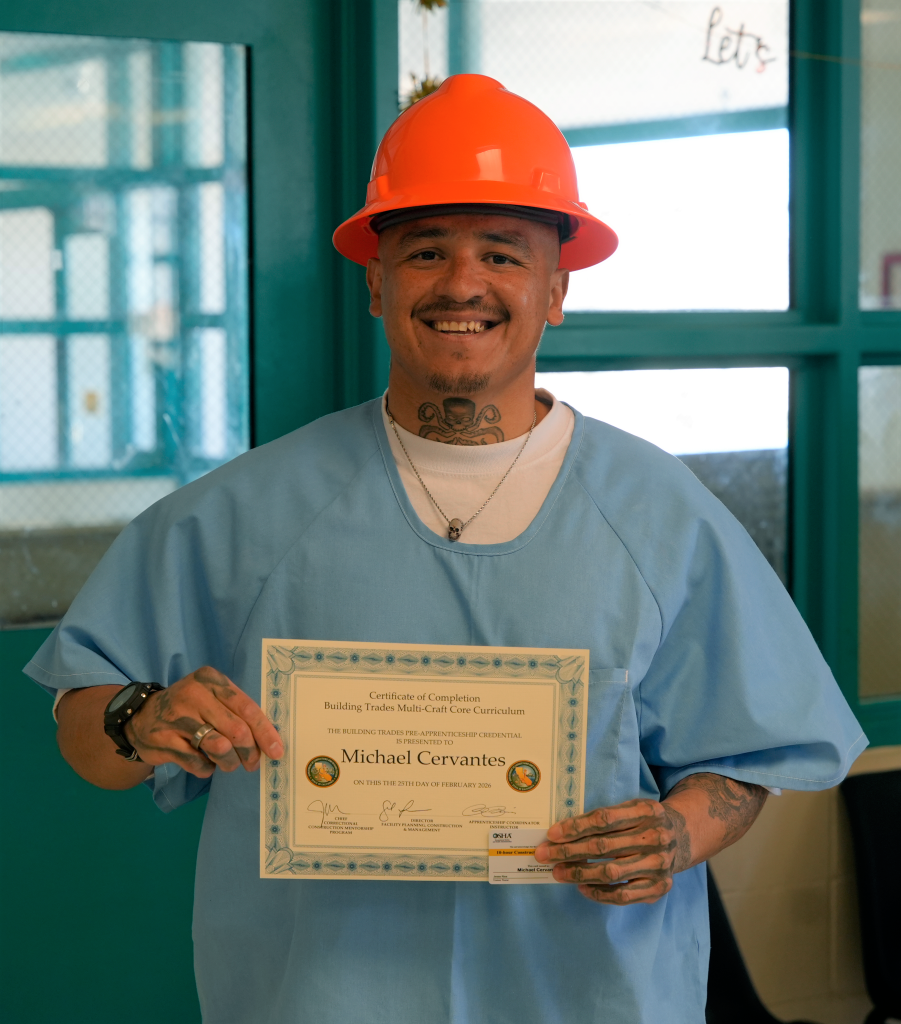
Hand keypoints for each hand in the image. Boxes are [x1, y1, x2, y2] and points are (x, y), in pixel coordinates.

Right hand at [124, 666, 283, 777]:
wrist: (141, 716)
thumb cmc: (190, 707)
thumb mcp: (212, 696)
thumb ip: (237, 711)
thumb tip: (268, 740)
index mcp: (211, 680)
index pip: (246, 707)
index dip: (265, 732)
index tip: (277, 751)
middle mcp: (194, 694)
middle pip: (237, 730)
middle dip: (250, 752)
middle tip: (252, 763)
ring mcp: (177, 717)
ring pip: (220, 747)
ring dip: (230, 762)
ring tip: (229, 764)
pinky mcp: (164, 740)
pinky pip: (198, 762)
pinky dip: (207, 768)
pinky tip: (205, 763)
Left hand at [534, 798, 689, 904]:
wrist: (683, 835)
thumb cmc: (645, 820)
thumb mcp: (632, 807)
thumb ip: (606, 816)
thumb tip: (563, 831)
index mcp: (646, 811)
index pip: (604, 819)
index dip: (575, 827)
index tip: (552, 834)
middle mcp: (655, 837)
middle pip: (604, 846)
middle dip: (569, 851)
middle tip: (545, 855)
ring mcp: (659, 864)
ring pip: (611, 873)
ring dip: (579, 873)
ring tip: (558, 872)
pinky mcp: (659, 886)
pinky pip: (623, 895)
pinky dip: (599, 893)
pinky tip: (582, 887)